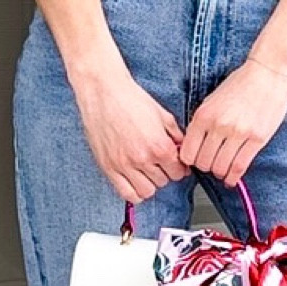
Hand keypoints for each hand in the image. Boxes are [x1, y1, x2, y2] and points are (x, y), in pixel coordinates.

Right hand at [75, 69, 192, 203]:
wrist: (104, 92)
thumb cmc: (131, 99)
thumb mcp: (162, 115)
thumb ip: (176, 135)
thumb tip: (182, 150)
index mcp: (159, 146)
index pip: (178, 172)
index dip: (179, 167)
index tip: (174, 163)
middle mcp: (142, 159)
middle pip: (163, 182)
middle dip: (164, 173)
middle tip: (159, 163)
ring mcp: (123, 165)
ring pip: (146, 191)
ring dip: (149, 183)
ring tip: (146, 171)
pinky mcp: (108, 167)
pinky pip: (125, 193)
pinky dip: (133, 191)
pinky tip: (134, 179)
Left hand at [178, 54, 286, 189]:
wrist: (268, 74)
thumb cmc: (240, 84)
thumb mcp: (211, 100)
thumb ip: (201, 123)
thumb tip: (192, 146)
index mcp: (204, 115)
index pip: (188, 152)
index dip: (189, 160)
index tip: (194, 160)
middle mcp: (219, 125)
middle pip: (203, 163)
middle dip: (204, 167)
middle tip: (209, 163)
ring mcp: (238, 133)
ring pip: (220, 168)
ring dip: (219, 172)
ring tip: (221, 168)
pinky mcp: (257, 139)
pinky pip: (239, 167)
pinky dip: (233, 178)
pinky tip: (231, 179)